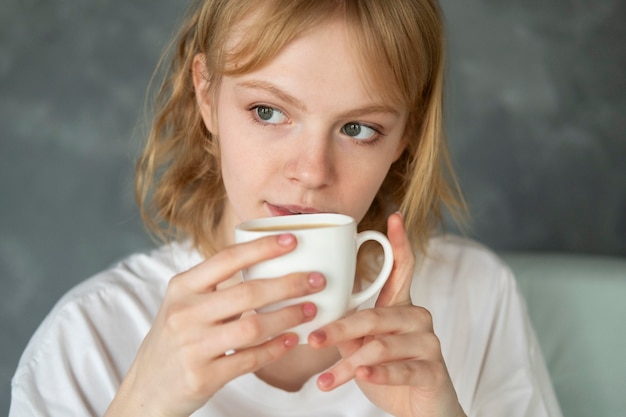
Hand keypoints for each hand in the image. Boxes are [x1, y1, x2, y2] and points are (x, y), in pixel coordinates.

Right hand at [105, 233, 324, 416]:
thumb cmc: (176, 338)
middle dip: (289, 284)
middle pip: (247, 293)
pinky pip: (248, 360)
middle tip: (317, 280)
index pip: (226, 259)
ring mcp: (192, 347)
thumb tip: (267, 264)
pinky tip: (292, 340)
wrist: (147, 389)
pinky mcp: (203, 376)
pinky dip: (275, 349)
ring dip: (288, 317)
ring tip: (311, 310)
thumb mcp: (184, 304)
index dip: (262, 247)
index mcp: (182, 288)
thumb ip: (216, 287)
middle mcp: (185, 314)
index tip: (294, 239)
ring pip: (252, 327)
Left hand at [308, 213, 465, 416]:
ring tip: (325, 379)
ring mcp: (428, 344)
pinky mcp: (433, 371)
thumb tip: (313, 314)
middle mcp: (418, 318)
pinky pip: (401, 369)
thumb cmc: (389, 370)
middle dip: (340, 328)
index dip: (400, 243)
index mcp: (401, 306)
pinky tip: (361, 376)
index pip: (404, 269)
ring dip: (348, 364)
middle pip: (376, 315)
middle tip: (312, 338)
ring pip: (382, 346)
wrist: (420, 410)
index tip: (394, 216)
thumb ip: (348, 327)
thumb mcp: (363, 346)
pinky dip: (377, 373)